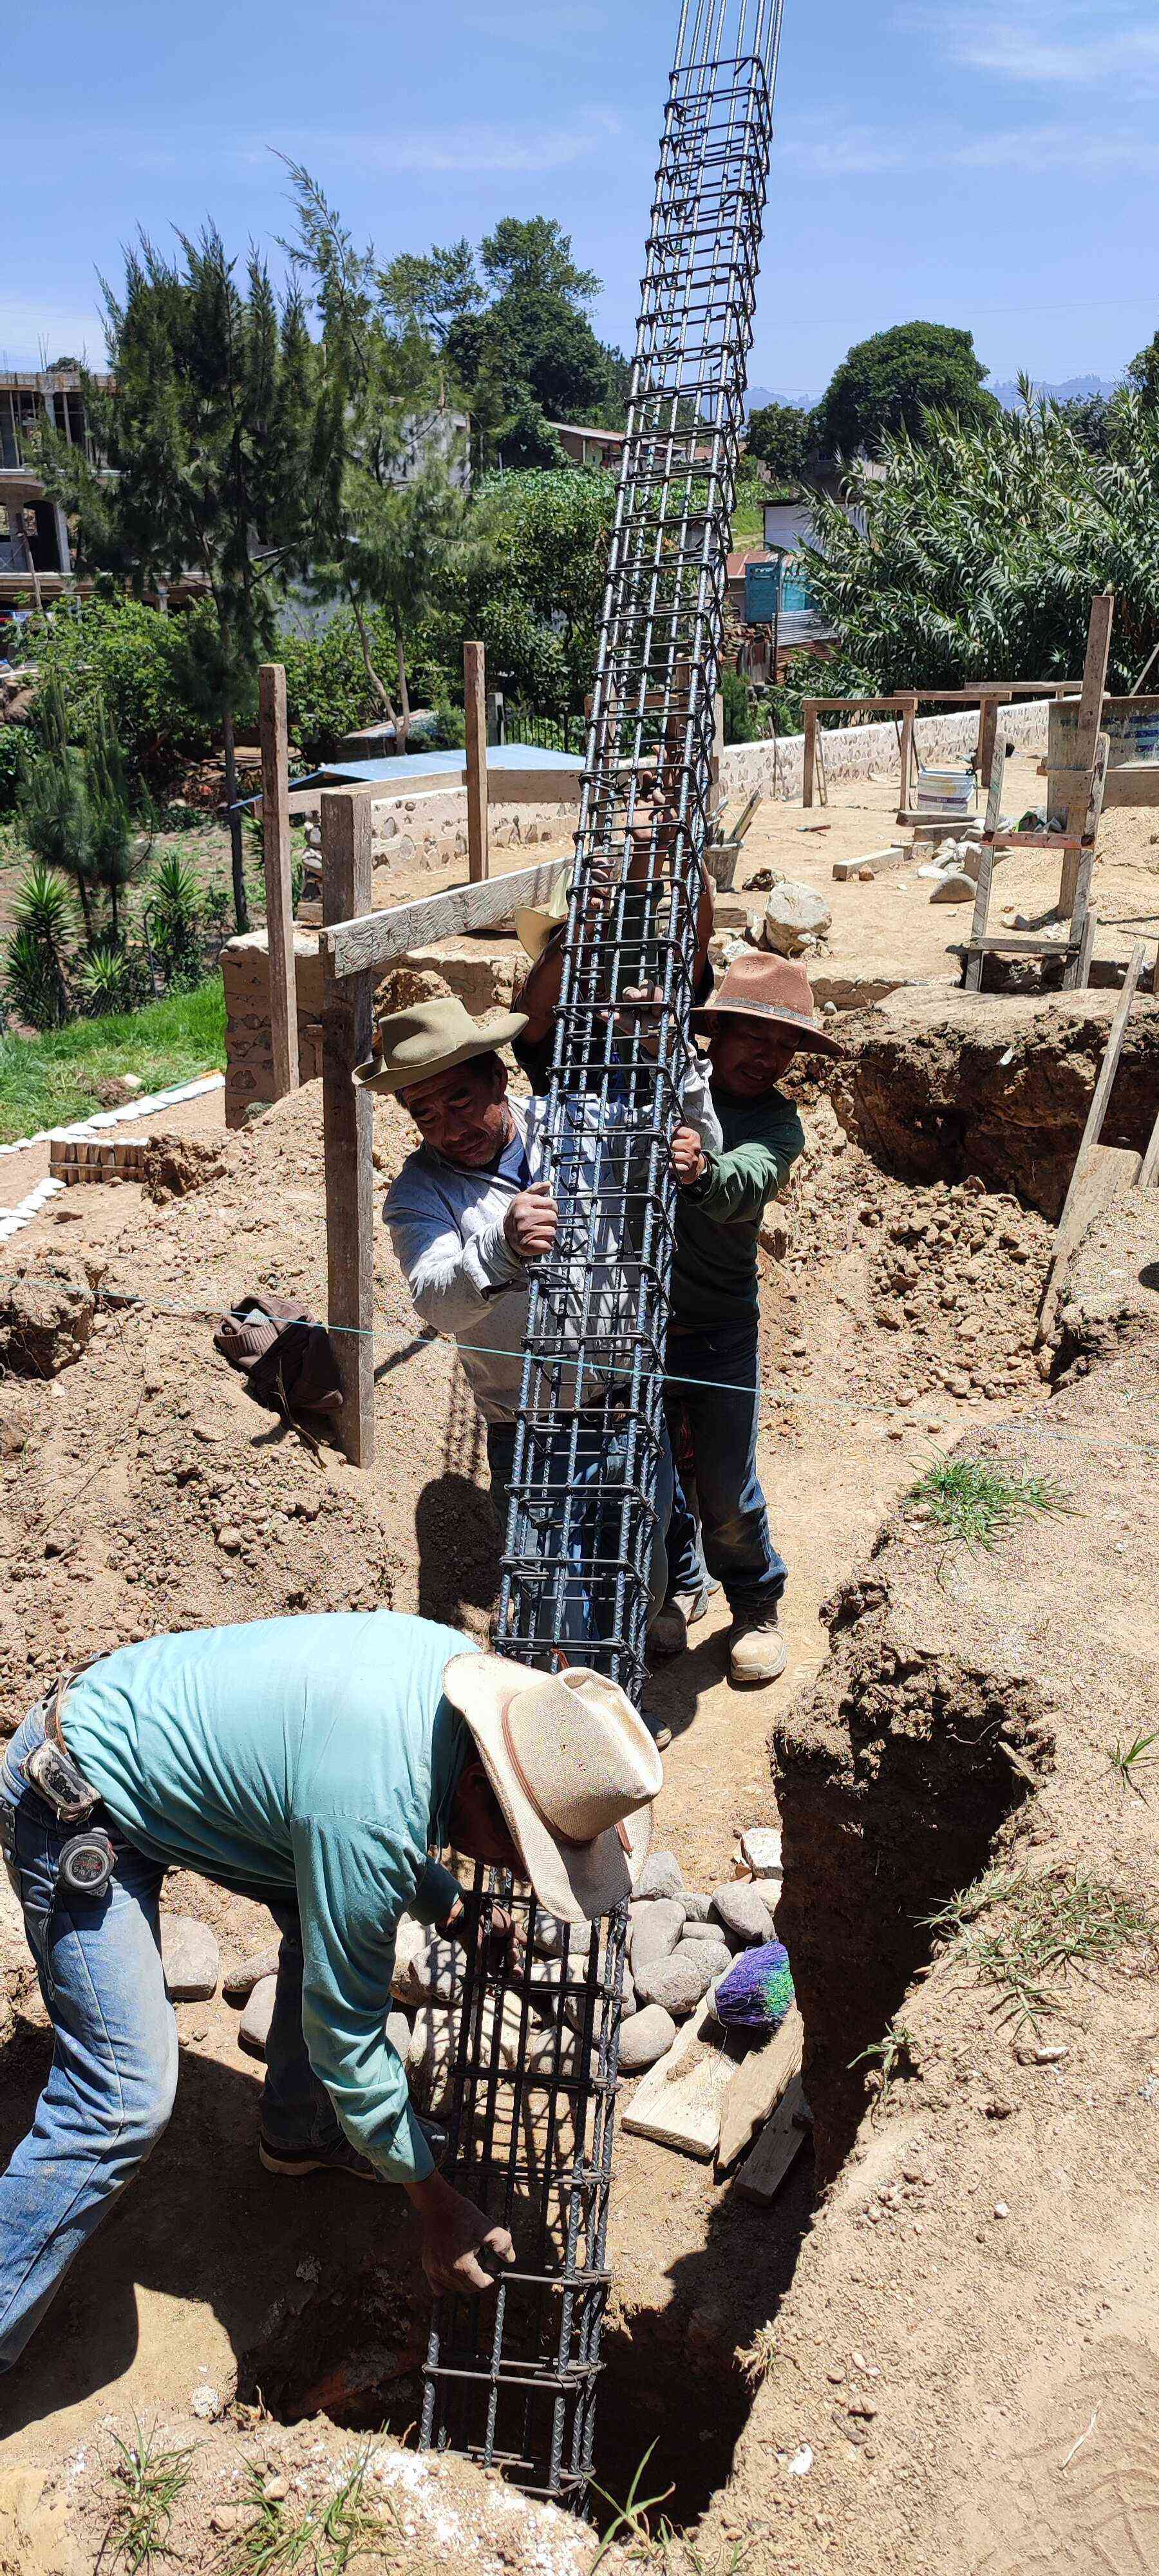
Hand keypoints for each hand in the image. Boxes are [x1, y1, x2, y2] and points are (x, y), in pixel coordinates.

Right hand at [410, 2170, 514, 2297]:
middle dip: (477, 2279)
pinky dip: (447, 2284)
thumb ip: (502, 2243)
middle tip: (480, 2263)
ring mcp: (435, 2269)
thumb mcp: (487, 2227)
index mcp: (462, 2265)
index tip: (490, 2269)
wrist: (439, 2205)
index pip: (480, 2285)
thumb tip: (510, 2259)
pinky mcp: (427, 2265)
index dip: (489, 2278)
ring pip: (454, 2287)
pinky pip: (438, 2287)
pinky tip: (453, 2272)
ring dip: (464, 2280)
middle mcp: (446, 2271)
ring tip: (468, 2262)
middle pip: (467, 2288)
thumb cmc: (462, 2215)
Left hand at [441, 1896, 522, 1972]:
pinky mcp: (484, 1965)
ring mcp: (491, 1958)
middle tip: (512, 1950)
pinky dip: (508, 1975)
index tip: (515, 1944)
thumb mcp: (509, 1925)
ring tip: (512, 1954)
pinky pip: (498, 1975)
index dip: (518, 1951)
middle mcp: (498, 1950)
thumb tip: (529, 1942)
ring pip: (508, 1969)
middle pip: (512, 1962)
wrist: (474, 1917)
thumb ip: (519, 1935)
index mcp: (503, 1940)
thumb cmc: (490, 1917)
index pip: (515, 1951)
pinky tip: (515, 1971)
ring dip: (515, 1967)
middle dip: (517, 1958)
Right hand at [504, 1183, 557, 1261]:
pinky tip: (538, 1241)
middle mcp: (523, 1215)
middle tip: (542, 1223)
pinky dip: (546, 1246)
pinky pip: (547, 1246)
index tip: (547, 1212)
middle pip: (553, 1218)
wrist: (504, 1233)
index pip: (552, 1204)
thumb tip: (548, 1183)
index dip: (553, 1209)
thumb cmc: (517, 1214)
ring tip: (539, 1232)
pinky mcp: (526, 1245)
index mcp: (524, 1201)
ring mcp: (524, 1231)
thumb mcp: (523, 1198)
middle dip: (551, 1222)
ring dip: (549, 1234)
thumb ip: (536, 1189)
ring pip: (552, 1233)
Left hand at [603, 984, 663, 1057]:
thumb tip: (600, 1014)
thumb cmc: (643, 1033)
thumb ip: (617, 1019)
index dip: (632, 992)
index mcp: (632, 1001)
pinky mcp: (669, 998)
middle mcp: (644, 996)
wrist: (659, 1042)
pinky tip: (665, 1011)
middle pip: (645, 984)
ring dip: (658, 999)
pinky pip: (670, 991)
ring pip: (658, 987)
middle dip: (646, 992)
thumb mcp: (629, 1027)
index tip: (635, 997)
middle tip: (647, 1005)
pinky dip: (668, 1000)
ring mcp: (657, 996)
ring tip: (657, 1013)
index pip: (630, 991)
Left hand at [671, 1124, 706, 1187]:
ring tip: (673, 1156)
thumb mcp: (685, 1138)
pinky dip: (671, 1165)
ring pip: (673, 1155)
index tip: (673, 1137)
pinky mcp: (687, 1168)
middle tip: (673, 1149)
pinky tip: (672, 1163)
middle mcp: (695, 1147)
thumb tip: (668, 1127)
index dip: (673, 1134)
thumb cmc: (688, 1149)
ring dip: (670, 1156)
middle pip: (674, 1144)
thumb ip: (677, 1131)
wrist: (695, 1165)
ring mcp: (692, 1158)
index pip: (678, 1131)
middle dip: (671, 1146)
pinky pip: (674, 1165)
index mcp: (694, 1137)